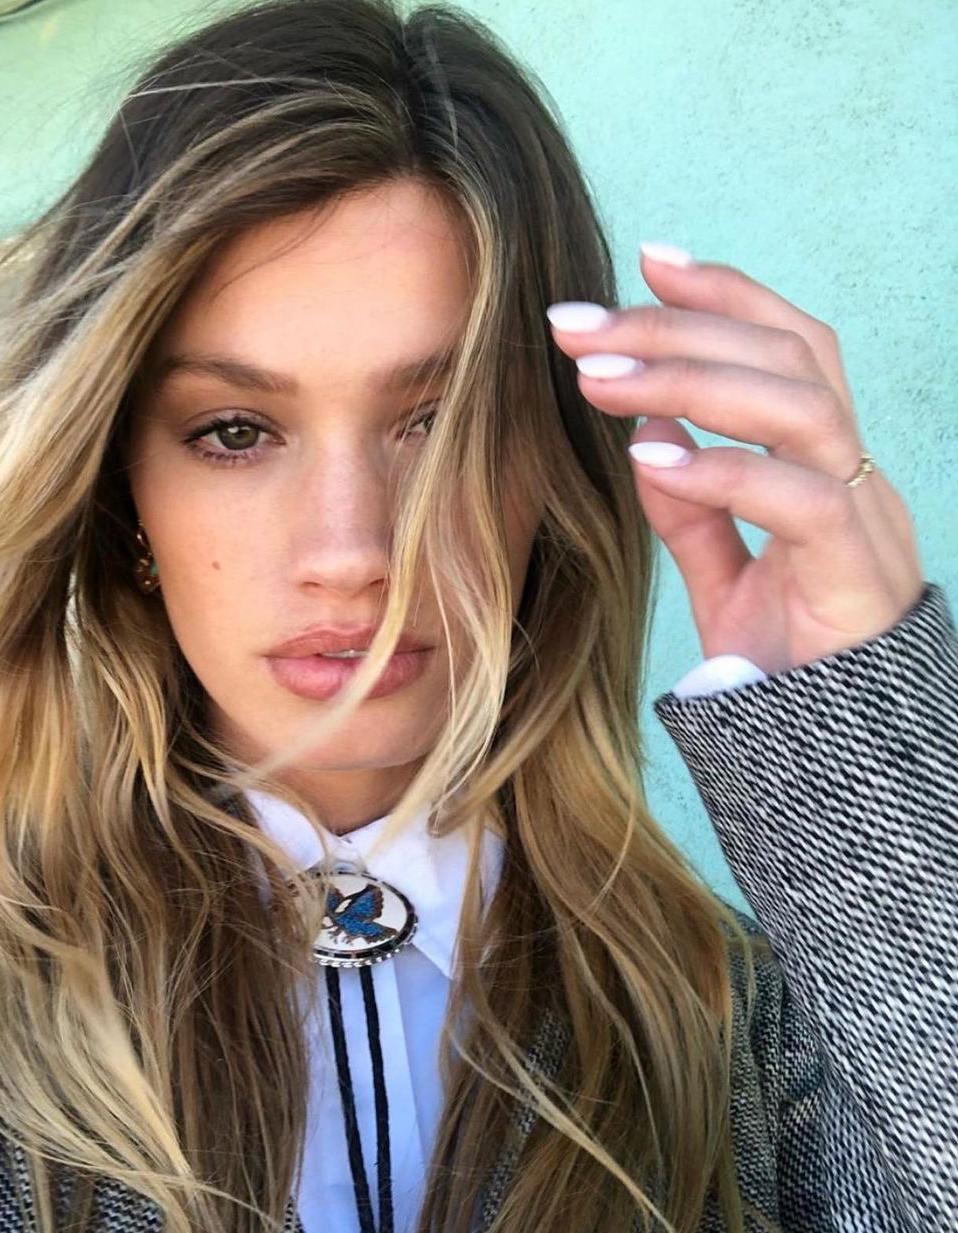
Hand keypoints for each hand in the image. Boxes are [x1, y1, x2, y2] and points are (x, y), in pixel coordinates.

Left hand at [546, 244, 925, 674]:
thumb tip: (649, 435)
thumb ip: (695, 509)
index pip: (789, 347)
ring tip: (597, 376)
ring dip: (690, 380)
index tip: (647, 258)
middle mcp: (855, 475)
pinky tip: (652, 459)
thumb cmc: (789, 663)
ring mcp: (865, 520)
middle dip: (678, 326)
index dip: (726, 294)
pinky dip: (725, 470)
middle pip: (785, 357)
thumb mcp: (726, 576)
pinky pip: (801, 499)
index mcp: (827, 465)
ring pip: (797, 407)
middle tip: (579, 322)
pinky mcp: (857, 574)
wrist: (837, 761)